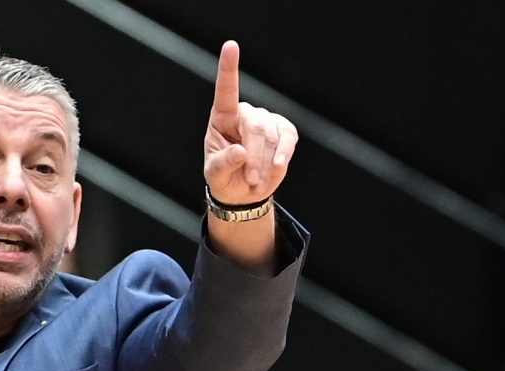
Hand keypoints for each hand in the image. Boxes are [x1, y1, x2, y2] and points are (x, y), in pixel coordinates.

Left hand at [203, 41, 298, 204]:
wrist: (243, 191)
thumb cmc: (224, 178)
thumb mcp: (215, 175)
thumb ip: (223, 163)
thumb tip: (240, 152)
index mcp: (221, 117)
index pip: (225, 90)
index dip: (228, 68)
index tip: (230, 45)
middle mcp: (245, 113)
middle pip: (255, 126)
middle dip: (254, 156)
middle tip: (250, 180)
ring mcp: (266, 120)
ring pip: (272, 134)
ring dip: (266, 161)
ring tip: (256, 180)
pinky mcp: (284, 130)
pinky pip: (289, 137)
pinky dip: (283, 154)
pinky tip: (277, 167)